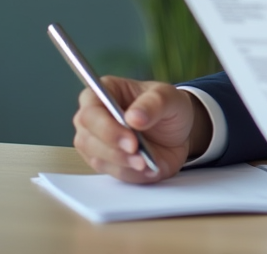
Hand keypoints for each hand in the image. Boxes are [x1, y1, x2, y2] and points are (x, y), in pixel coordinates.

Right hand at [72, 77, 211, 183]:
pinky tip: (149, 168)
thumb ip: (153, 103)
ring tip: (147, 162)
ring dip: (124, 164)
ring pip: (97, 159)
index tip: (131, 140)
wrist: (180, 130)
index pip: (90, 112)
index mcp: (105, 92)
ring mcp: (97, 142)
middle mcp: (94, 118)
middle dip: (115, 151)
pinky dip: (132, 173)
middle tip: (141, 156)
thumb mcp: (169, 97)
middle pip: (86, 140)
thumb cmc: (169, 106)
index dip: (106, 128)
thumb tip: (133, 117)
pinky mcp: (107, 162)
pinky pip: (113, 173)